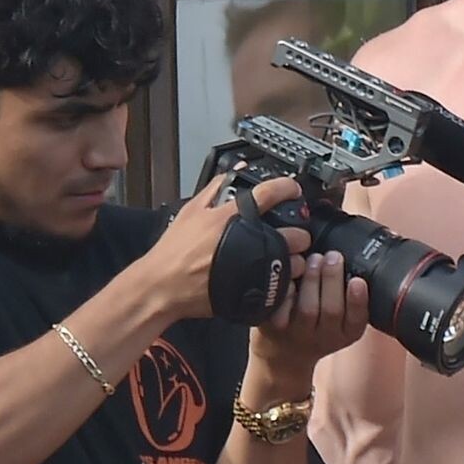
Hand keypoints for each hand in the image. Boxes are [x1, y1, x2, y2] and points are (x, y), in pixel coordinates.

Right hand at [141, 174, 311, 321]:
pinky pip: (285, 287)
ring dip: (296, 260)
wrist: (164, 286)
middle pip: (296, 233)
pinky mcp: (256, 291)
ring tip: (287, 260)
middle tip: (293, 234)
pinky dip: (286, 282)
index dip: (288, 187)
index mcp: (234, 217)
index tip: (293, 190)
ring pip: (297, 263)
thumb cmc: (174, 251)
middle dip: (299, 232)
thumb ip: (215, 188)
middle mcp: (250, 241)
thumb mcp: (191, 210)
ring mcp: (256, 269)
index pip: (271, 193)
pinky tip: (277, 278)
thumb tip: (233, 172)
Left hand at [244, 249, 368, 395]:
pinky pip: (281, 308)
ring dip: (312, 280)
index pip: (357, 320)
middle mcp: (324, 337)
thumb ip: (345, 292)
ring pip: (308, 309)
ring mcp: (298, 334)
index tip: (358, 280)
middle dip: (333, 279)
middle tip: (333, 256)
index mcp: (346, 332)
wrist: (285, 351)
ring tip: (314, 258)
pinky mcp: (275, 328)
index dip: (358, 301)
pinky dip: (287, 289)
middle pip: (332, 311)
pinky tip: (291, 273)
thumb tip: (346, 257)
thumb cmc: (316, 322)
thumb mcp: (340, 316)